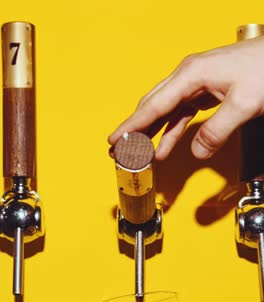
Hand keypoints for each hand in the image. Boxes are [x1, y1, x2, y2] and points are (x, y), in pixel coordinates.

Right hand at [109, 37, 263, 159]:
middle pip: (152, 106)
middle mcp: (188, 77)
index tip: (115, 140)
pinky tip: (164, 146)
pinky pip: (180, 114)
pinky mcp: (204, 92)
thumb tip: (197, 151)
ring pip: (164, 111)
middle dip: (134, 129)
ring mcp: (195, 84)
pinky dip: (170, 131)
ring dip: (150, 133)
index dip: (132, 125)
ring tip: (136, 152)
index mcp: (191, 75)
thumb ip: (218, 130)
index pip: (153, 105)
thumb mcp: (243, 104)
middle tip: (118, 150)